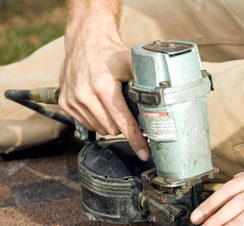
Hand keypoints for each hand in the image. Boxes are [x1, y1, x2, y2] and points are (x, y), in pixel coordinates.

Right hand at [59, 28, 149, 159]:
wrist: (85, 40)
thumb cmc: (110, 53)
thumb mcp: (132, 64)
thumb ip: (146, 83)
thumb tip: (165, 101)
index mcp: (103, 87)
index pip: (123, 123)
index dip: (136, 140)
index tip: (144, 153)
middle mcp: (85, 95)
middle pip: (113, 129)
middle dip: (124, 126)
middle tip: (129, 113)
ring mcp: (72, 99)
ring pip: (99, 129)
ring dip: (110, 123)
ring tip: (113, 106)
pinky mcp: (65, 102)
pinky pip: (86, 124)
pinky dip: (97, 120)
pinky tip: (100, 105)